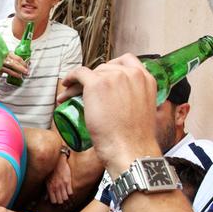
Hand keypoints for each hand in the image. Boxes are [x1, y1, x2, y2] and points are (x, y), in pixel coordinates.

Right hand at [0, 52, 28, 78]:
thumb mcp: (4, 59)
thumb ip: (12, 60)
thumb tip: (22, 65)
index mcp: (7, 53)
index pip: (17, 57)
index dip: (24, 62)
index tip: (28, 65)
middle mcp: (4, 56)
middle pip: (17, 61)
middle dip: (24, 66)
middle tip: (28, 71)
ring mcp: (1, 62)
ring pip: (13, 65)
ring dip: (21, 70)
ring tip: (25, 74)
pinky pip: (9, 71)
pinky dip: (15, 73)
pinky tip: (18, 76)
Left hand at [45, 154, 72, 203]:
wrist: (57, 162)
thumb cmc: (51, 171)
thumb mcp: (46, 181)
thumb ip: (47, 191)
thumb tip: (45, 199)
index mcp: (50, 188)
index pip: (53, 201)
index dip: (55, 201)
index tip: (56, 199)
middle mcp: (56, 188)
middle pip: (60, 201)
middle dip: (61, 200)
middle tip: (61, 197)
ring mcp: (62, 185)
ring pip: (66, 198)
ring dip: (66, 197)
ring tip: (65, 194)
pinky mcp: (68, 182)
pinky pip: (70, 192)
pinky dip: (70, 193)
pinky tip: (68, 190)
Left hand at [58, 54, 161, 176]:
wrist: (130, 150)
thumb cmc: (136, 139)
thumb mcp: (144, 111)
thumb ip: (137, 100)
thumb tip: (124, 102)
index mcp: (146, 79)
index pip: (127, 61)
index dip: (113, 68)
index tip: (104, 77)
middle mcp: (131, 74)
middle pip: (106, 68)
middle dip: (94, 79)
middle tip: (83, 92)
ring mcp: (113, 77)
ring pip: (91, 73)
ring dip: (80, 83)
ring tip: (70, 96)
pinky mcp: (96, 83)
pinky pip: (79, 73)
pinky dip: (70, 77)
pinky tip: (66, 84)